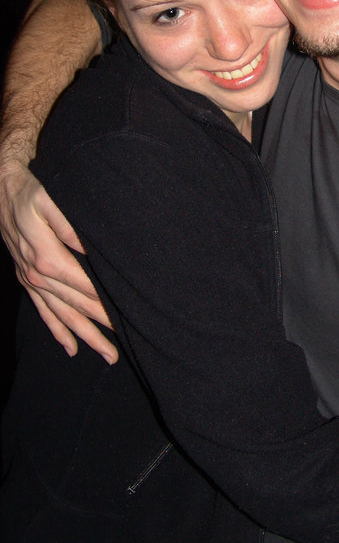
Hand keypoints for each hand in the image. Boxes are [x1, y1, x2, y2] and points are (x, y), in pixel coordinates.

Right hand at [0, 159, 117, 363]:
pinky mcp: (27, 279)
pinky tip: (71, 347)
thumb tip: (91, 249)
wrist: (3, 188)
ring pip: (61, 315)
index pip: (83, 287)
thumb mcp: (51, 201)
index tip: (123, 320)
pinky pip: (42, 311)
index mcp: (47, 257)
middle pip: (75, 306)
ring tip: (107, 355)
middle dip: (98, 328)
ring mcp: (31, 279)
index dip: (103, 305)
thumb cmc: (32, 192)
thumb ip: (71, 226)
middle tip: (120, 350)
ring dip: (84, 336)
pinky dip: (57, 330)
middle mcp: (37, 274)